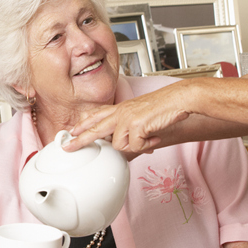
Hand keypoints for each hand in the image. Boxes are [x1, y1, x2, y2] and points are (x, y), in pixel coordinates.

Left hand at [66, 87, 195, 155]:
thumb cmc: (165, 107)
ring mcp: (127, 118)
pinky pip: (135, 146)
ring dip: (135, 146)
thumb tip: (125, 147)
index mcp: (122, 108)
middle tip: (67, 147)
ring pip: (118, 145)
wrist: (179, 99)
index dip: (83, 124)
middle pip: (95, 128)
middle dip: (80, 140)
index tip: (72, 131)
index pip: (97, 115)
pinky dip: (146, 145)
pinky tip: (154, 138)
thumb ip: (131, 130)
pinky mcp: (136, 125)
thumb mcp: (142, 116)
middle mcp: (121, 112)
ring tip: (148, 139)